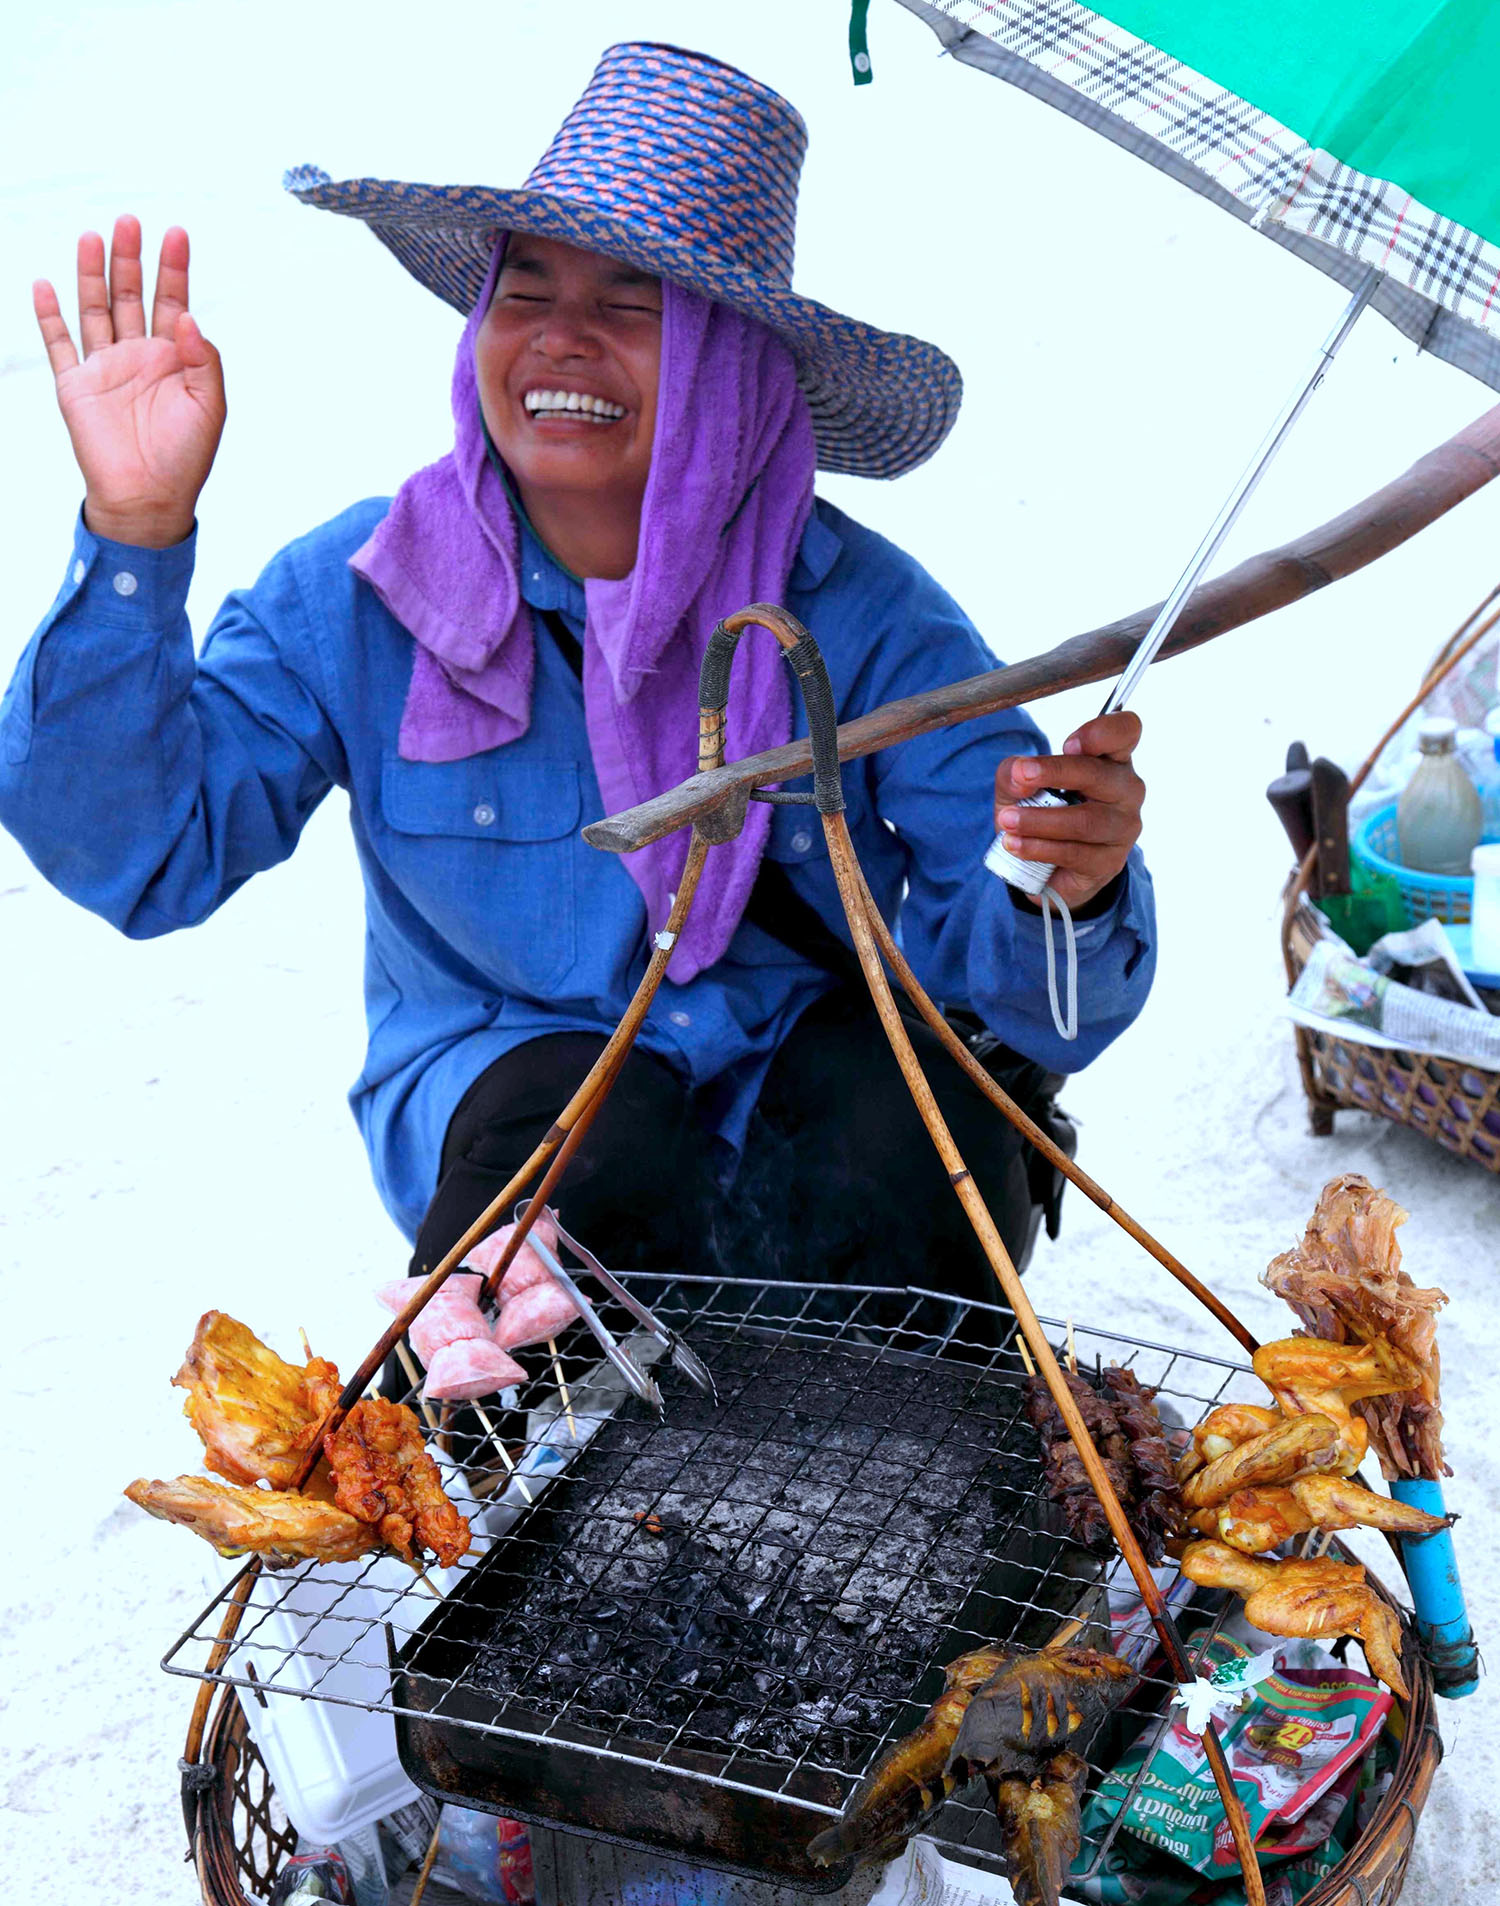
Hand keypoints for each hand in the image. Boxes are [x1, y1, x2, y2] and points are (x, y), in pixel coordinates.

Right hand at [33, 216, 224, 547]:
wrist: (148, 500)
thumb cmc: (184, 459)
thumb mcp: (210, 408)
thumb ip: (205, 361)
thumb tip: (189, 316)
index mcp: (174, 359)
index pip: (173, 302)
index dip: (174, 268)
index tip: (175, 233)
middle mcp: (138, 356)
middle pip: (131, 295)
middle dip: (131, 259)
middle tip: (130, 222)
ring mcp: (105, 367)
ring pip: (95, 309)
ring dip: (93, 273)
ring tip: (94, 236)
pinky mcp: (76, 385)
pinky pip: (59, 342)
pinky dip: (49, 314)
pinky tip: (45, 284)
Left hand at [993, 711, 1144, 910]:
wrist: (1044, 864)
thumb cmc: (1041, 809)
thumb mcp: (1019, 784)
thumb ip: (1014, 772)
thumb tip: (1019, 776)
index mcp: (1110, 759)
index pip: (1125, 731)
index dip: (1101, 732)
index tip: (1068, 745)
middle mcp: (1126, 790)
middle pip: (1097, 774)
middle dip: (1054, 772)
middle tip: (1021, 775)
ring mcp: (1123, 827)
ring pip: (1084, 821)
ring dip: (1039, 820)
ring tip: (1006, 821)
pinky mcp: (1110, 861)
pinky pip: (1075, 853)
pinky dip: (1039, 848)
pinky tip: (1014, 844)